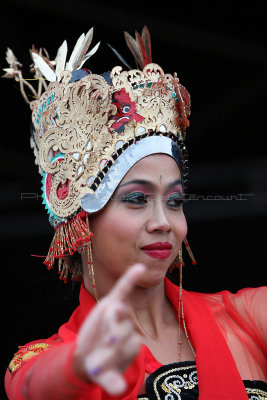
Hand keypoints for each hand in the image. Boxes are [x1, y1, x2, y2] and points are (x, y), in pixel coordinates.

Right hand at [73, 263, 145, 394]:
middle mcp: (127, 329)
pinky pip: (122, 288)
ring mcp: (119, 315)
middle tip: (108, 344)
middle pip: (125, 328)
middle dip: (116, 335)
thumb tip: (118, 389)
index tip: (103, 363)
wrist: (87, 356)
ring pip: (117, 313)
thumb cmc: (100, 364)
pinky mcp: (110, 303)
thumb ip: (111, 381)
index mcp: (130, 344)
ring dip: (113, 319)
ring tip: (102, 328)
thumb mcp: (104, 376)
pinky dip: (130, 278)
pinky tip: (140, 267)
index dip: (119, 352)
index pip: (132, 344)